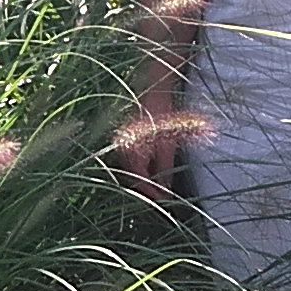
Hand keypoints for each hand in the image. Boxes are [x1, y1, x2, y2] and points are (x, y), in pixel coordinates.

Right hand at [116, 79, 191, 200]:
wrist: (155, 89)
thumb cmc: (162, 114)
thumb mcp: (168, 143)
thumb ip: (165, 168)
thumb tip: (165, 190)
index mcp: (132, 150)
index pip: (139, 180)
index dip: (152, 193)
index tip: (164, 201)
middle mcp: (122, 148)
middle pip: (132, 177)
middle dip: (147, 189)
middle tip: (161, 199)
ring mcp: (122, 143)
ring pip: (131, 170)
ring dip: (144, 180)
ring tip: (158, 189)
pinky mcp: (126, 138)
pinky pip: (131, 160)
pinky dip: (141, 169)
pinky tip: (152, 172)